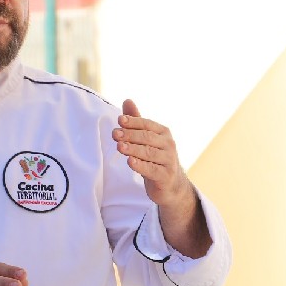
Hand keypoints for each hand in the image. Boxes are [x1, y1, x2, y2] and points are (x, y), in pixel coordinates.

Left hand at [112, 99, 210, 257]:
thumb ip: (136, 121)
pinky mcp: (165, 177)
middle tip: (115, 134)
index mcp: (163, 133)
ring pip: (149, 153)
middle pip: (147, 138)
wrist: (170, 184)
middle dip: (130, 135)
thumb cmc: (155, 158)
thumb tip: (127, 100)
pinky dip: (141, 166)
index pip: (147, 124)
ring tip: (119, 147)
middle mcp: (168, 145)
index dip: (133, 122)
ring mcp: (168, 161)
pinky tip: (130, 162)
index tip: (119, 120)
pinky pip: (152, 170)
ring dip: (133, 149)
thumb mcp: (146, 139)